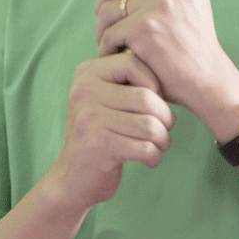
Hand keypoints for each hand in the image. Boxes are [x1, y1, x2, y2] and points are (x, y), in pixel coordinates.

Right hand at [44, 51, 174, 212]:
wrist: (72, 178)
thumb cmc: (100, 135)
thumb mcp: (104, 99)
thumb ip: (125, 79)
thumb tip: (164, 60)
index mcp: (86, 74)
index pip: (132, 62)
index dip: (154, 82)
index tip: (154, 103)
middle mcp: (84, 92)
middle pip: (147, 97)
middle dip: (166, 118)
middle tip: (164, 130)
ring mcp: (89, 118)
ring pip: (150, 125)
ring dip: (163, 140)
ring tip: (159, 145)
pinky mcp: (98, 145)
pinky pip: (145, 147)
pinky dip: (154, 156)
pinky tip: (149, 159)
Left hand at [94, 0, 238, 115]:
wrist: (207, 79)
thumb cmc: (193, 39)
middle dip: (103, 1)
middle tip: (109, 20)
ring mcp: (159, 4)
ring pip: (106, 7)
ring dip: (103, 28)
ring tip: (115, 41)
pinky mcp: (144, 29)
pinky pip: (109, 32)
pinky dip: (110, 48)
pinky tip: (122, 55)